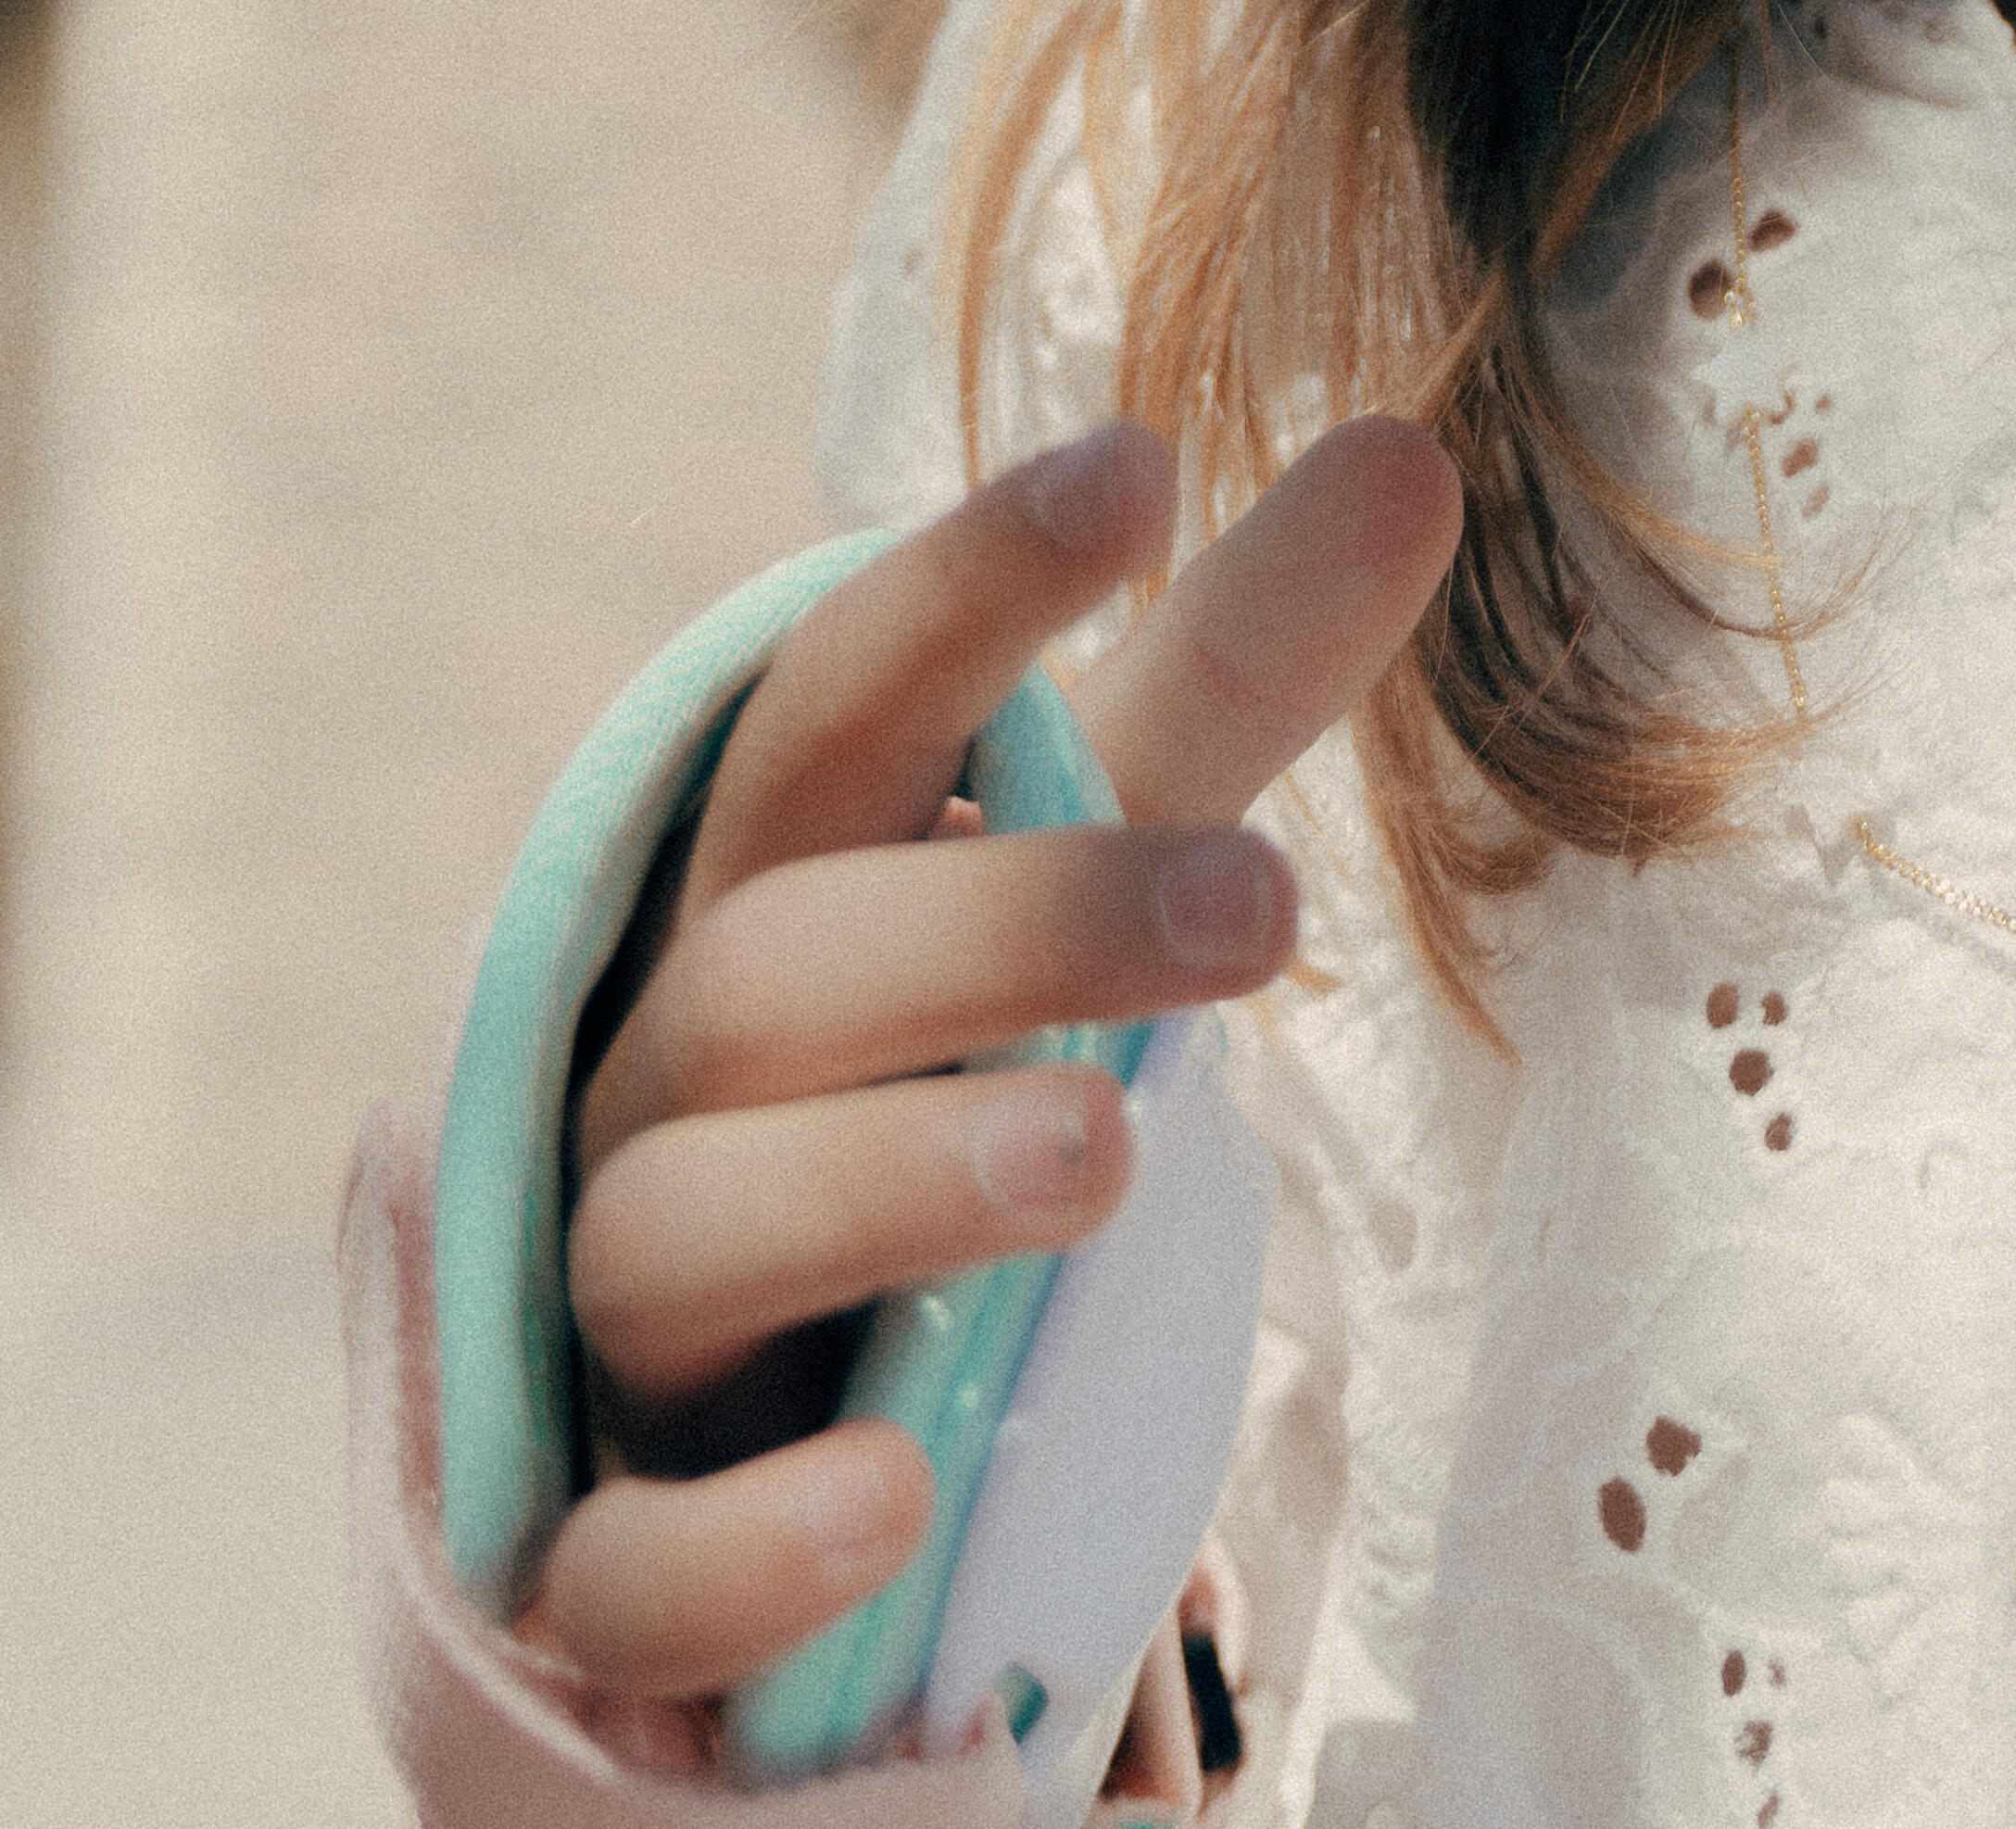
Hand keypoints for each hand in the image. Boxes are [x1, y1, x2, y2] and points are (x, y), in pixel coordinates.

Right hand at [531, 410, 1462, 1724]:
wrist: (796, 1408)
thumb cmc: (954, 1069)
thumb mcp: (1098, 876)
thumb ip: (1232, 681)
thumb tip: (1406, 451)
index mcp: (777, 893)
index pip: (832, 701)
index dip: (964, 586)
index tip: (1141, 468)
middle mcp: (667, 1087)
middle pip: (776, 970)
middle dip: (1008, 924)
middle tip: (1264, 903)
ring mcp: (624, 1328)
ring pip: (682, 1233)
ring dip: (889, 1183)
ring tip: (1106, 1152)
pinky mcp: (609, 1558)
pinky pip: (623, 1565)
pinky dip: (740, 1538)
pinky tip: (888, 1499)